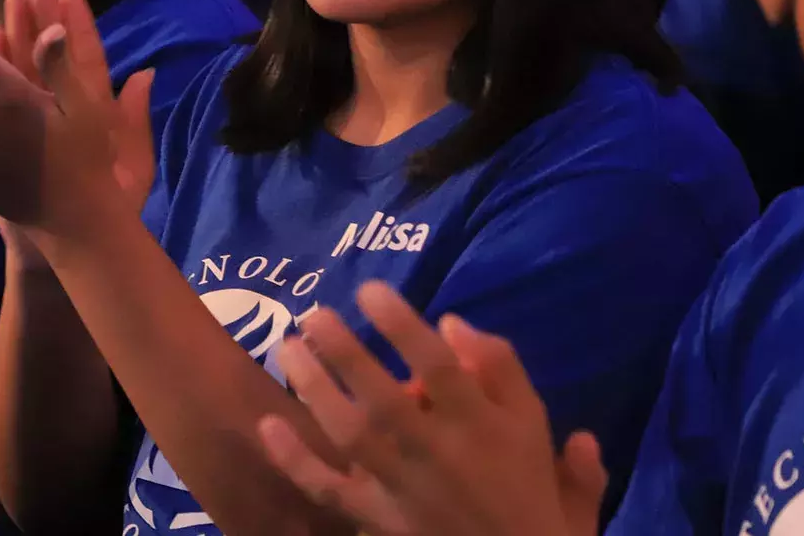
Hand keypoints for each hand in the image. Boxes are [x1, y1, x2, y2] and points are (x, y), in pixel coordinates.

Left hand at [257, 282, 606, 535]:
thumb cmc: (528, 488)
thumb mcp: (535, 425)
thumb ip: (503, 370)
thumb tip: (454, 324)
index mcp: (481, 426)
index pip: (439, 369)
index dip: (402, 326)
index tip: (371, 290)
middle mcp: (437, 454)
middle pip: (383, 400)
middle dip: (345, 354)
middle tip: (316, 314)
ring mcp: (401, 489)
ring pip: (350, 437)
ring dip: (314, 390)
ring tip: (289, 348)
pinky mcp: (376, 518)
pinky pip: (328, 489)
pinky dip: (295, 461)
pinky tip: (268, 424)